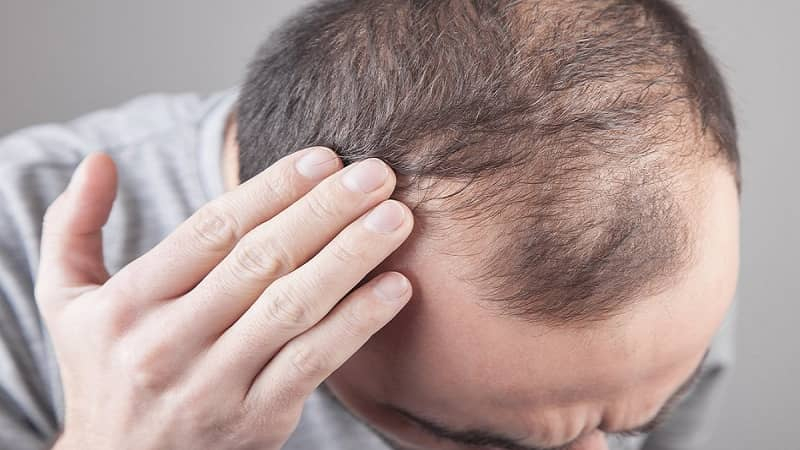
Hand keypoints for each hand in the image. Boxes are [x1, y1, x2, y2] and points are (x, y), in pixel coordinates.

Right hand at [36, 148, 413, 449]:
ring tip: (395, 219)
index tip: (324, 158)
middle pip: (262, 261)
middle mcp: (170, 343)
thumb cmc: (103, 370)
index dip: (272, 189)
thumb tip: (97, 159)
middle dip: (326, 211)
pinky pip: (313, 363)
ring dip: (351, 259)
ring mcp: (215, 385)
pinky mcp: (256, 420)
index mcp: (130, 303)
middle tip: (378, 173)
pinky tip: (395, 288)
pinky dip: (357, 324)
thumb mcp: (66, 301)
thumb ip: (74, 227)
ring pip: (293, 308)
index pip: (212, 230)